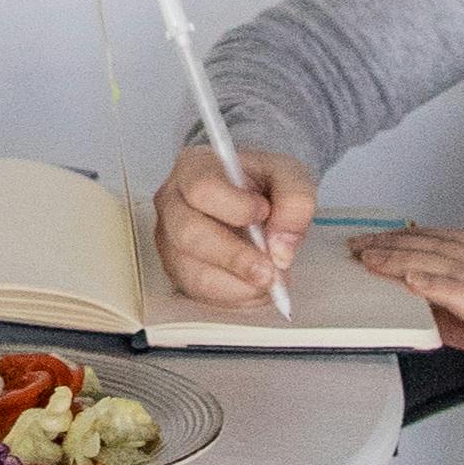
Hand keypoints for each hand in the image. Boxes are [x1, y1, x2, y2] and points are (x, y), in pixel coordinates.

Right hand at [153, 133, 314, 310]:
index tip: (264, 212)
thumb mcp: (290, 176)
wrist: (255, 201)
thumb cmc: (264, 184)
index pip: (201, 188)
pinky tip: (256, 288)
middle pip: (188, 234)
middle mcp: (172, 202)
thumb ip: (294, 202)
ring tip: (270, 281)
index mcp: (194, 167)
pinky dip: (233, 297)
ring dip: (237, 284)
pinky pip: (199, 292)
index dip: (235, 207)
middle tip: (270, 271)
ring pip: (192, 271)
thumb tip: (280, 251)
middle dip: (234, 258)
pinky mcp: (177, 270)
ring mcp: (169, 239)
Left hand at [344, 222, 463, 456]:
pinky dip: (436, 283)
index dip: (421, 236)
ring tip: (371, 257)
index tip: (388, 238)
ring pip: (454, 264)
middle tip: (364, 243)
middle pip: (451, 245)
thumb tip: (444, 320)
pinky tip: (409, 279)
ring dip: (405, 256)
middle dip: (402, 240)